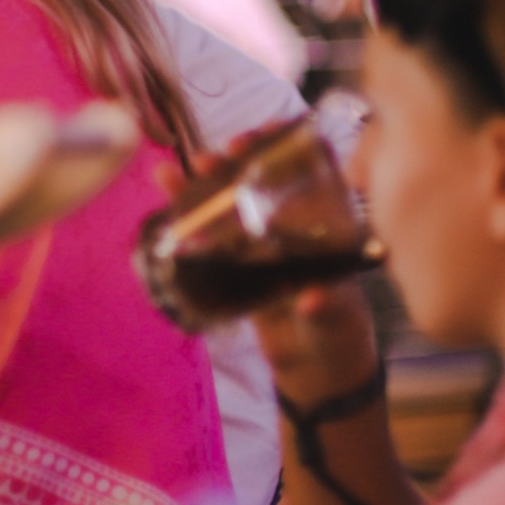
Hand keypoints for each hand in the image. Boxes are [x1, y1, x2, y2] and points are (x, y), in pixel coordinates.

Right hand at [185, 129, 382, 400]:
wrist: (315, 372)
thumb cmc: (338, 336)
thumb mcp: (335, 321)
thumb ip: (325, 308)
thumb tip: (311, 296)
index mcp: (328, 225)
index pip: (315, 167)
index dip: (294, 144)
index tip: (268, 132)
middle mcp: (295, 223)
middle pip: (266, 174)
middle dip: (242, 158)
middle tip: (223, 152)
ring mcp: (262, 239)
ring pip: (232, 196)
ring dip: (208, 177)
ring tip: (186, 167)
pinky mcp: (235, 260)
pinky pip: (209, 226)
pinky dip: (187, 206)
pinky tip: (166, 185)